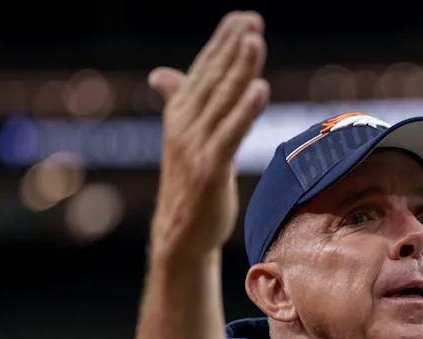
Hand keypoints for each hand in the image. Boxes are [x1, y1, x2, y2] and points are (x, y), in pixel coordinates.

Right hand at [148, 11, 269, 263]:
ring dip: (239, 69)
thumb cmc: (188, 184)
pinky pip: (230, 134)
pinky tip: (260, 88)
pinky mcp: (210, 169)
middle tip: (252, 19)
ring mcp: (195, 146)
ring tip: (255, 41)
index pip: (204, 70)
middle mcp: (184, 125)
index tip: (243, 18)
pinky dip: (244, 110)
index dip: (222, 43)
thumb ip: (179, 102)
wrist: (180, 233)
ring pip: (222, 100)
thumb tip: (162, 74)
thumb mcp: (184, 139)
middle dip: (233, 47)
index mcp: (180, 114)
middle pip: (213, 79)